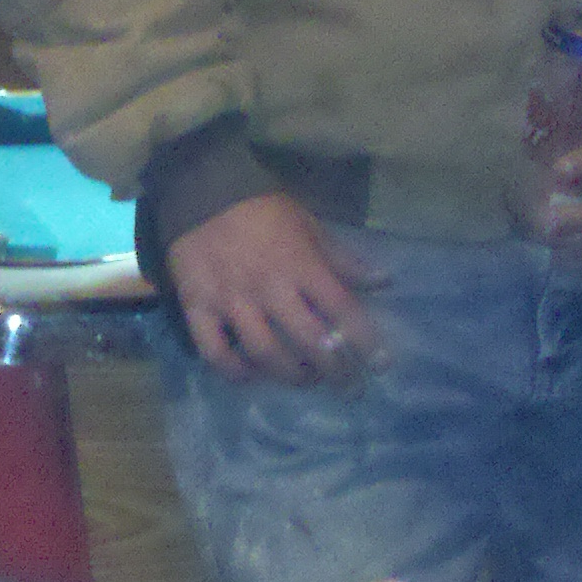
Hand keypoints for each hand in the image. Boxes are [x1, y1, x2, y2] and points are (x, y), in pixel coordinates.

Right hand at [164, 193, 386, 385]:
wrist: (201, 193)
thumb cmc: (262, 211)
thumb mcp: (309, 225)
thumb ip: (342, 259)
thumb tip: (383, 282)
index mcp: (301, 265)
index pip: (342, 310)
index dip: (366, 341)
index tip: (381, 365)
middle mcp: (269, 288)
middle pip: (309, 341)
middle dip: (336, 371)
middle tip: (349, 387)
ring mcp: (231, 301)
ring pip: (264, 353)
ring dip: (291, 375)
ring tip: (306, 379)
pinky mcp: (197, 308)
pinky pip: (214, 351)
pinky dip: (234, 371)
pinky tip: (250, 375)